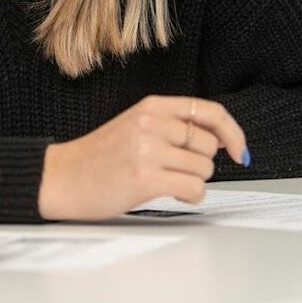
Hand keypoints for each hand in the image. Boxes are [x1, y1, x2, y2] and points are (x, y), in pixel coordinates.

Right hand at [38, 95, 247, 220]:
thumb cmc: (99, 157)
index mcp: (150, 106)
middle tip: (176, 169)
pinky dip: (188, 196)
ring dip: (192, 181)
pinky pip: (194, 188)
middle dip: (200, 163)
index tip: (239, 150)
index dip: (233, 132)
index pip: (209, 111)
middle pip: (209, 145)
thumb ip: (171, 126)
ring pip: (204, 169)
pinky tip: (168, 192)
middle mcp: (151, 122)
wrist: (62, 177)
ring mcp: (148, 149)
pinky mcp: (145, 177)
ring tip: (165, 181)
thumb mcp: (135, 126)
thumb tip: (220, 138)